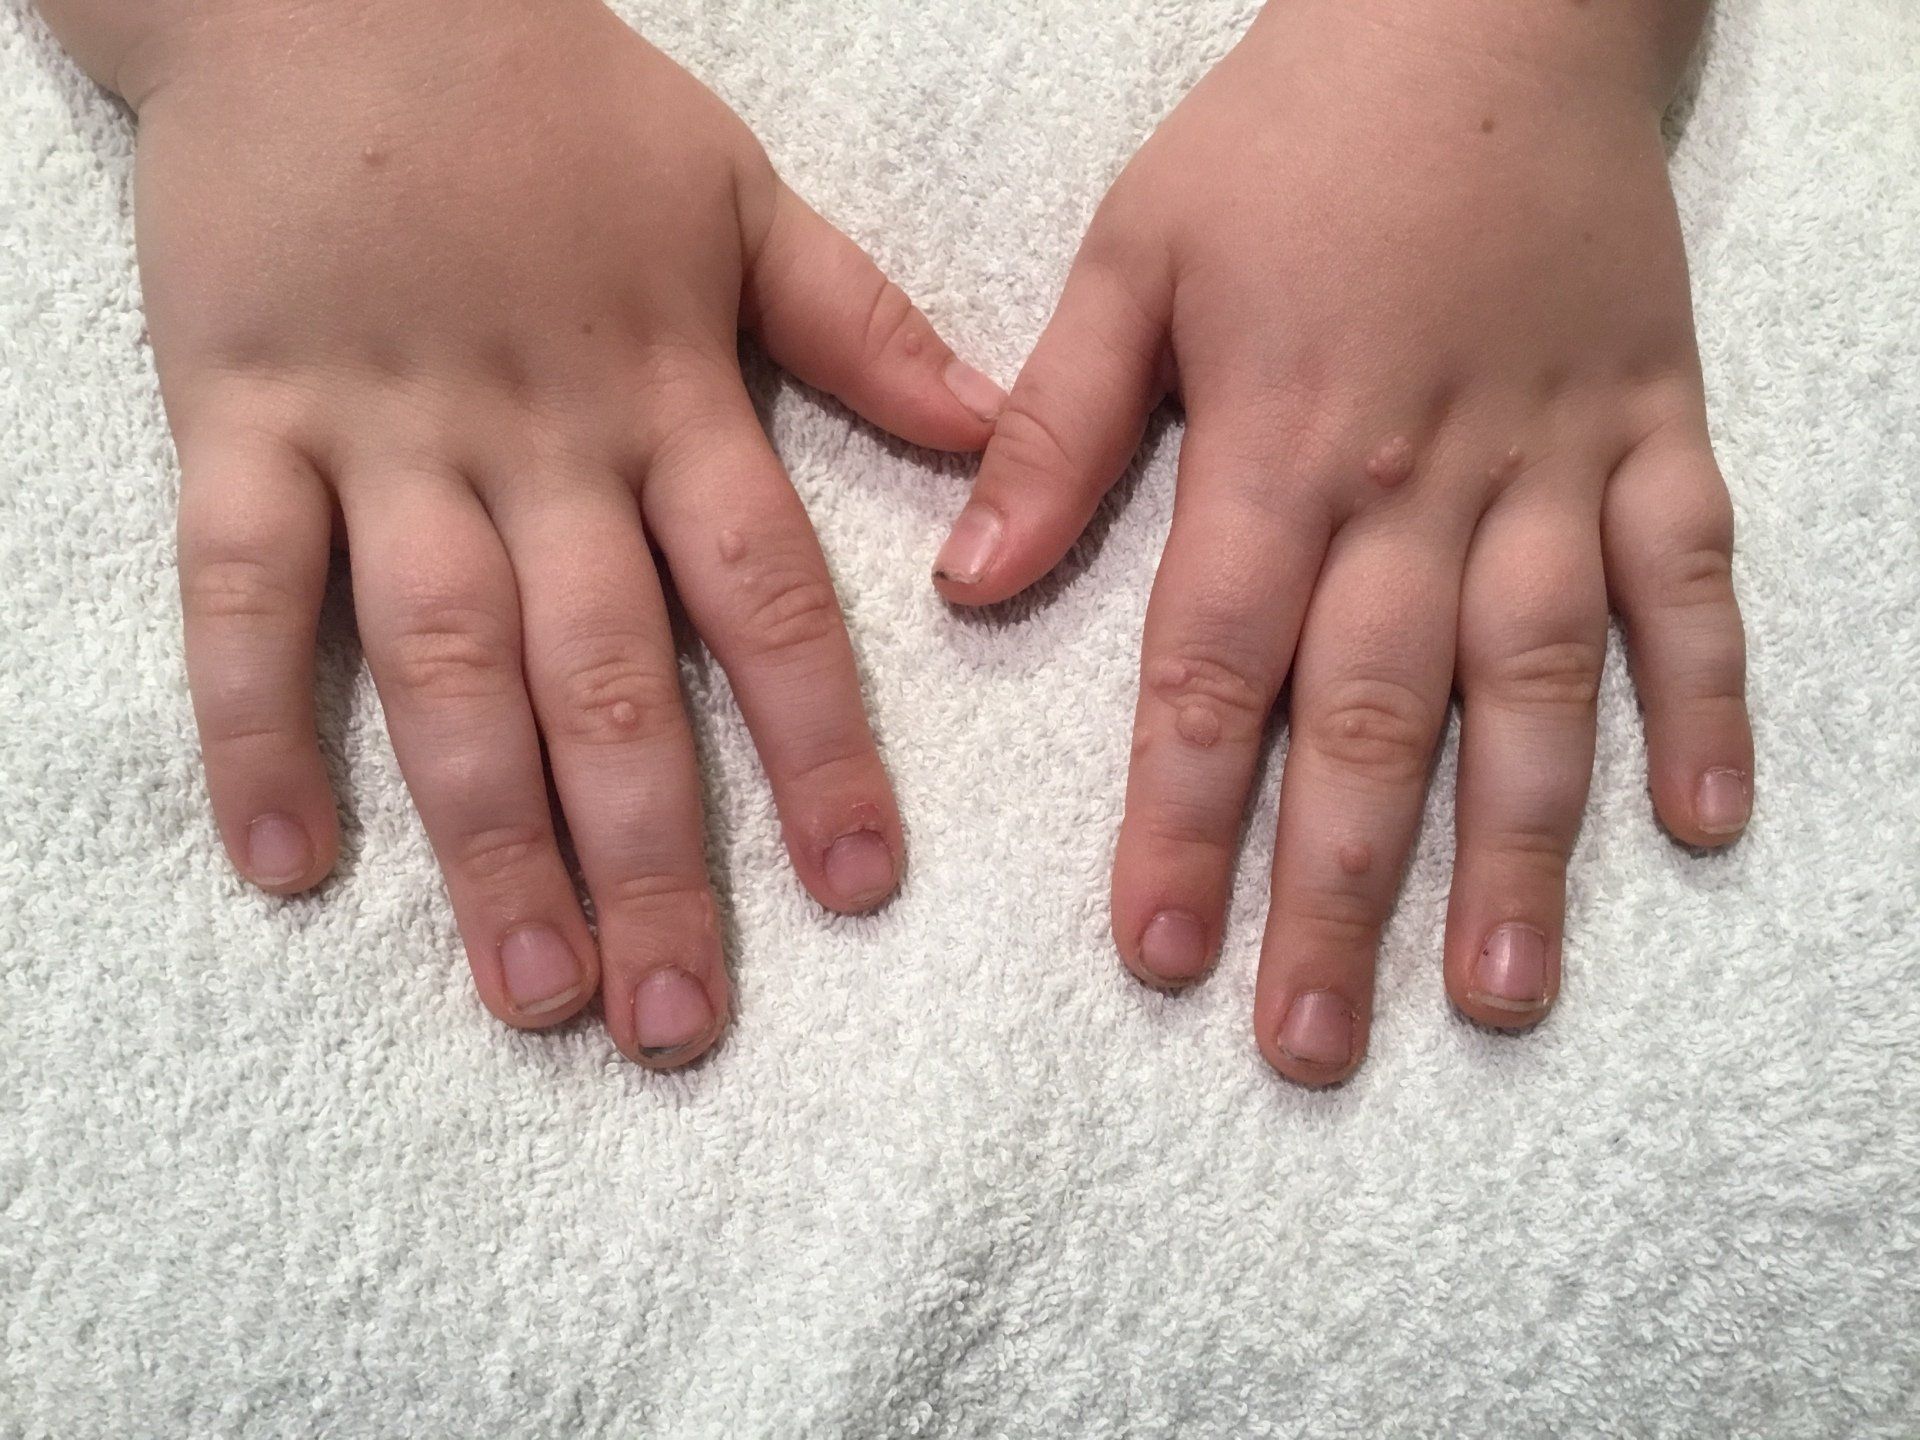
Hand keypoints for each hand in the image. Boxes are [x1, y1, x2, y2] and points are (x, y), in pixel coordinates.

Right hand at [129, 0, 1002, 1064]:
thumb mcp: (738, 191)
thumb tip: (993, 440)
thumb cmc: (555, 100)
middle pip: (605, 673)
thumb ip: (861, 325)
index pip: (767, 595)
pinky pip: (238, 585)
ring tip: (530, 990)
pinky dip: (249, 721)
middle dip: (650, 854)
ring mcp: (381, 429)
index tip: (861, 887)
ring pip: (440, 659)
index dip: (819, 744)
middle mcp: (536, 436)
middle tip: (679, 1021)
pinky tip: (281, 864)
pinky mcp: (238, 411)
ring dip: (484, 834)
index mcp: (670, 389)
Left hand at [934, 0, 1751, 1083]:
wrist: (1484, 10)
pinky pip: (1699, 582)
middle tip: (1309, 1041)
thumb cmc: (1291, 137)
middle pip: (1375, 717)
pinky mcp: (1661, 433)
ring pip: (1542, 683)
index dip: (1183, 822)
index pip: (1216, 671)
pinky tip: (1703, 824)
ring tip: (1494, 993)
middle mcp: (1424, 482)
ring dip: (1522, 845)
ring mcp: (1561, 464)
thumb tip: (970, 582)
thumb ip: (1056, 423)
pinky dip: (1709, 698)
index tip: (1157, 957)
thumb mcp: (1135, 250)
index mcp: (1281, 443)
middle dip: (1337, 890)